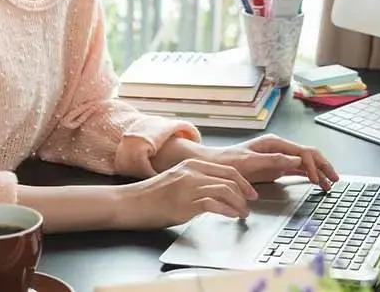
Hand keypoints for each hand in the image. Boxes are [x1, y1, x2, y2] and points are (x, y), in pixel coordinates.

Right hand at [123, 158, 257, 228]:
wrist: (129, 203)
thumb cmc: (150, 196)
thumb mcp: (176, 181)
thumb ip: (195, 183)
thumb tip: (215, 194)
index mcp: (191, 164)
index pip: (226, 169)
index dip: (243, 181)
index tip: (250, 192)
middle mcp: (192, 172)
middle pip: (230, 178)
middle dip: (245, 192)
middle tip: (250, 203)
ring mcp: (189, 186)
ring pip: (225, 190)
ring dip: (239, 204)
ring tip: (243, 213)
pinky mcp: (185, 202)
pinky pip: (214, 204)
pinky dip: (228, 210)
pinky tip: (232, 216)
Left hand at [203, 134, 339, 190]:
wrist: (216, 166)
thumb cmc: (229, 162)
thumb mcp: (249, 161)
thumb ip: (273, 160)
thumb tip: (296, 160)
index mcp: (274, 143)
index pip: (302, 152)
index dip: (313, 166)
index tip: (317, 180)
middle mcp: (280, 148)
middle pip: (309, 155)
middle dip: (323, 167)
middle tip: (334, 180)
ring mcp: (280, 157)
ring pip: (306, 162)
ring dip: (319, 172)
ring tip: (330, 183)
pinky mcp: (278, 166)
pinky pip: (299, 169)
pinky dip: (310, 175)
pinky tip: (318, 182)